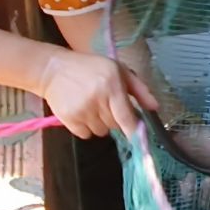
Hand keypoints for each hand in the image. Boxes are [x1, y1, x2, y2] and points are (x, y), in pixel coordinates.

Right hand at [35, 48, 160, 138]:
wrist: (53, 69)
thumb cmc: (90, 68)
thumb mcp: (118, 70)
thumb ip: (139, 89)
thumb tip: (155, 107)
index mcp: (112, 86)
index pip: (126, 117)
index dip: (134, 131)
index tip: (140, 141)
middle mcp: (97, 100)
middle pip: (115, 126)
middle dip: (114, 119)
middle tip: (106, 104)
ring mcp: (81, 111)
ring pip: (101, 132)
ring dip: (100, 124)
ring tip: (92, 106)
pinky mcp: (68, 119)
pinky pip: (86, 135)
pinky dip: (86, 128)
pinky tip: (82, 112)